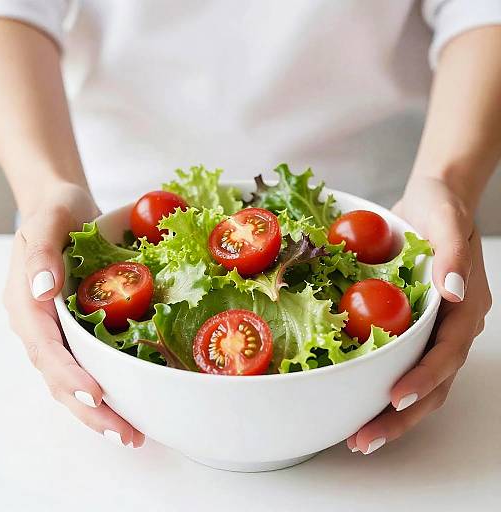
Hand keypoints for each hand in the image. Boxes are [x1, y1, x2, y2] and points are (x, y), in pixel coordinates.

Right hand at [3, 183, 144, 447]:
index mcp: (26, 303)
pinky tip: (126, 404)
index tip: (97, 395)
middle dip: (90, 409)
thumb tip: (42, 289)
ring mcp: (55, 331)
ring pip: (70, 380)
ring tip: (129, 433)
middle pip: (58, 377)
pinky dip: (103, 389)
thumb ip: (42, 254)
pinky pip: (84, 366)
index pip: (46, 348)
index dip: (70, 375)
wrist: (64, 209)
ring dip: (97, 411)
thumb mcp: (47, 221)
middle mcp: (38, 325)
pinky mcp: (74, 330)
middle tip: (125, 433)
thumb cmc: (56, 213)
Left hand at [347, 176, 491, 453]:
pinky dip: (379, 383)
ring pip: (415, 381)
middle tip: (364, 440)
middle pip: (432, 383)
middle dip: (400, 416)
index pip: (446, 354)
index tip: (395, 400)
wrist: (433, 200)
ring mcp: (431, 329)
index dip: (424, 380)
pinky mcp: (410, 325)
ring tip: (358, 435)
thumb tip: (452, 291)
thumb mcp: (447, 221)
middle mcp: (451, 326)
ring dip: (389, 413)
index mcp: (464, 308)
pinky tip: (354, 397)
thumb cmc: (442, 208)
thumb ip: (451, 255)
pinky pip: (398, 361)